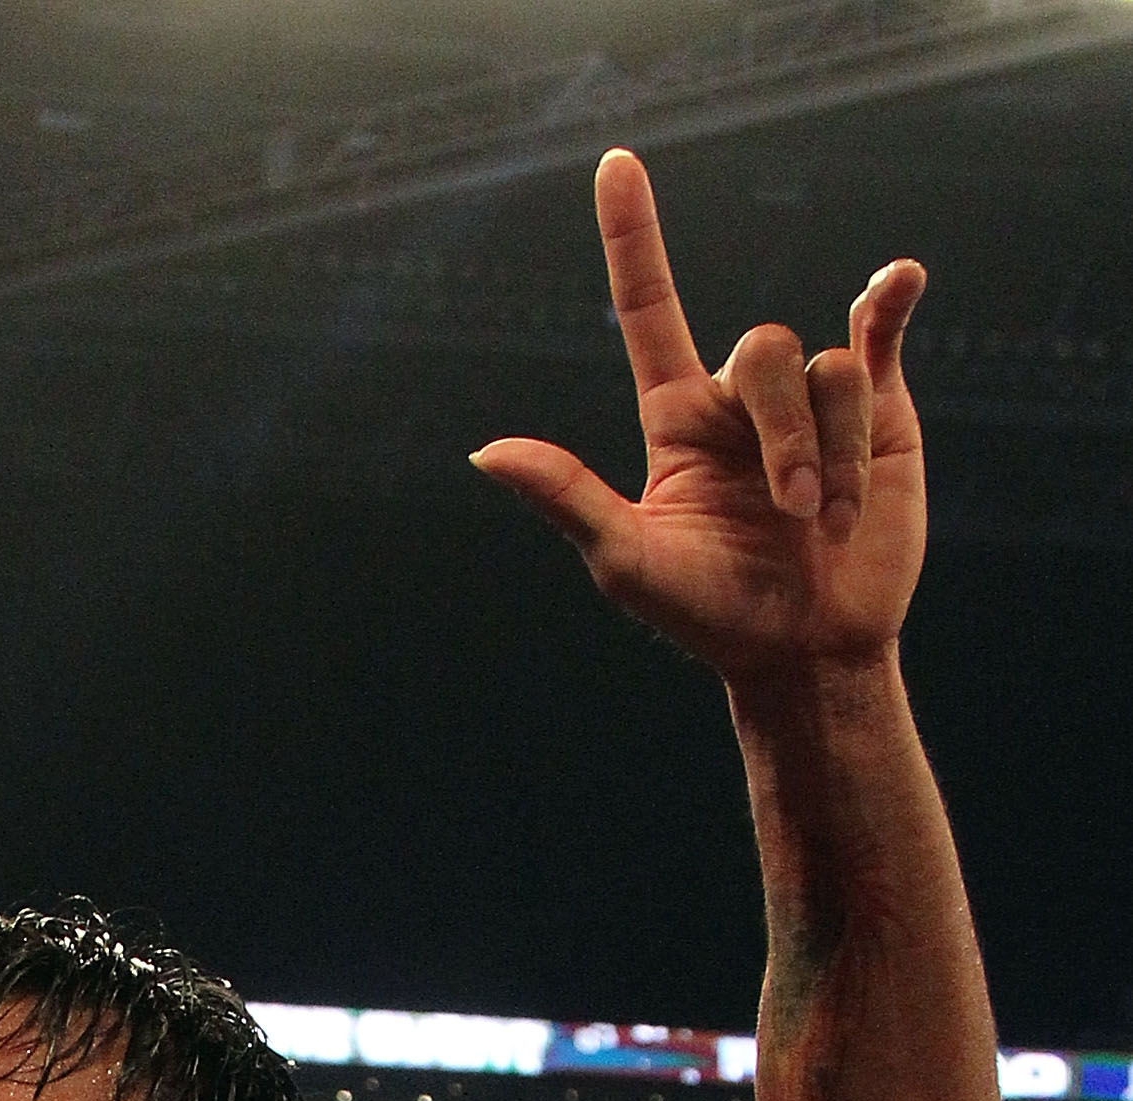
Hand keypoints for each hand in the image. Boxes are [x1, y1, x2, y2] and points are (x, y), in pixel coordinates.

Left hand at [473, 149, 924, 690]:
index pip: (648, 309)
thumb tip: (485, 451)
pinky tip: (898, 284)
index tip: (614, 164)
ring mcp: (809, 402)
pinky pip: (880, 333)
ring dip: (833, 449)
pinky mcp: (877, 410)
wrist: (806, 652)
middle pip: (762, 349)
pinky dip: (890, 302)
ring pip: (828, 370)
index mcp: (676, 420)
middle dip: (784, 434)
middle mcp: (740, 401)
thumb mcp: (627, 563)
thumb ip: (567, 497)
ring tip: (828, 520)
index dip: (632, 238)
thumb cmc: (710, 615)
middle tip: (791, 511)